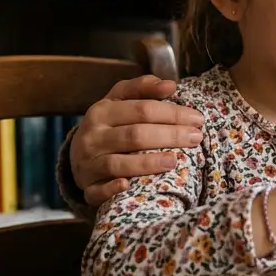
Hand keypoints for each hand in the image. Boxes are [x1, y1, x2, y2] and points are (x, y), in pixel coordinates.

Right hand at [71, 75, 204, 207]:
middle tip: (196, 138)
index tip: (197, 119)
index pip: (141, 109)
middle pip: (134, 135)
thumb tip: (170, 85)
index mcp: (101, 111)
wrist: (77, 153)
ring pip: (117, 164)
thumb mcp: (119, 100)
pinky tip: (128, 185)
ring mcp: (88, 164)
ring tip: (175, 161)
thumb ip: (142, 88)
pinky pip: (98, 191)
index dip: (172, 113)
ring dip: (147, 163)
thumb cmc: (108, 124)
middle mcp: (93, 137)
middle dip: (169, 136)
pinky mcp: (87, 188)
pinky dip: (112, 189)